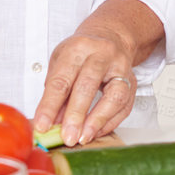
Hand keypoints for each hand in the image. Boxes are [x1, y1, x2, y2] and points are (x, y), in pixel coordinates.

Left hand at [33, 25, 139, 146]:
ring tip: (83, 137)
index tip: (42, 125)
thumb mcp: (61, 63)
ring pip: (113, 96)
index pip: (61, 80)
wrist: (109, 36)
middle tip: (67, 136)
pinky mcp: (132, 81)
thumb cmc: (81, 53)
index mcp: (78, 48)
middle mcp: (102, 54)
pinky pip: (124, 106)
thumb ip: (56, 92)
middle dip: (75, 115)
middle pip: (88, 86)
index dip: (50, 105)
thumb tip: (51, 123)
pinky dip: (109, 123)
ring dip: (97, 121)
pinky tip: (95, 132)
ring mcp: (120, 67)